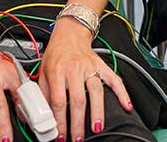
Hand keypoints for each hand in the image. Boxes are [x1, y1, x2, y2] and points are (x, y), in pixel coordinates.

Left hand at [38, 25, 132, 141]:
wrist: (69, 34)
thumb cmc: (56, 54)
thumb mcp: (42, 71)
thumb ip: (42, 94)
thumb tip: (39, 115)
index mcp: (57, 71)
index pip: (59, 100)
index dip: (60, 120)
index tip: (60, 135)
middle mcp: (75, 69)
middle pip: (78, 99)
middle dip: (79, 122)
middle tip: (78, 138)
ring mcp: (90, 67)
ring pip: (97, 91)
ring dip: (98, 112)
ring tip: (97, 128)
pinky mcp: (102, 66)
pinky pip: (114, 79)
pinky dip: (122, 93)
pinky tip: (127, 105)